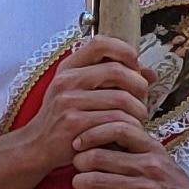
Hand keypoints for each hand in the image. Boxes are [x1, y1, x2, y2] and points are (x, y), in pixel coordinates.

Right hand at [27, 35, 155, 163]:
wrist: (38, 145)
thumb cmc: (66, 116)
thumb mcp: (81, 91)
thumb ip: (113, 79)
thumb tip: (150, 73)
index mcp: (68, 68)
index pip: (99, 43)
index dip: (124, 50)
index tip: (135, 65)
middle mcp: (66, 81)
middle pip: (117, 71)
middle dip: (139, 85)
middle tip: (143, 98)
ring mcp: (68, 102)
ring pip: (121, 98)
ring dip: (139, 109)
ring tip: (138, 117)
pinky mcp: (75, 123)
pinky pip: (115, 120)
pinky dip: (130, 126)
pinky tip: (130, 130)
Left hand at [67, 119, 188, 188]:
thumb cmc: (170, 184)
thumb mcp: (159, 157)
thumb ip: (133, 145)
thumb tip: (97, 130)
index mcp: (152, 149)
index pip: (118, 128)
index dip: (92, 133)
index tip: (79, 142)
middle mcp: (148, 166)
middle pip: (98, 156)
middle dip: (79, 162)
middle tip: (77, 167)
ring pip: (94, 180)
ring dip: (79, 183)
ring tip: (80, 185)